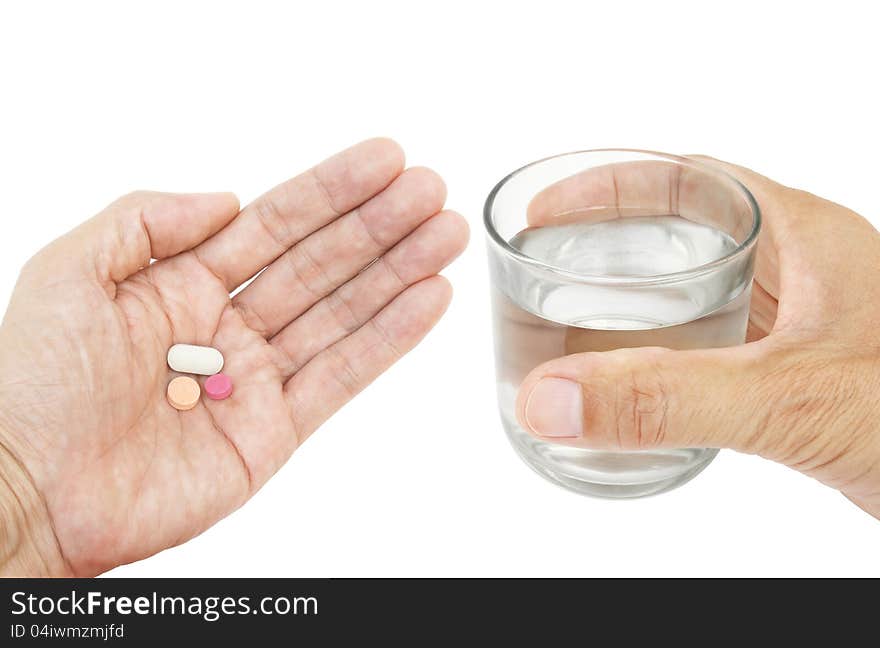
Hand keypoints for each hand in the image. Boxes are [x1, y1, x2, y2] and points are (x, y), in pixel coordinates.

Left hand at [0, 138, 468, 575]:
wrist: (27, 490)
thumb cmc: (31, 384)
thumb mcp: (70, 271)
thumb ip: (147, 220)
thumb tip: (225, 201)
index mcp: (182, 285)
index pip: (274, 225)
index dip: (330, 191)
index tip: (384, 160)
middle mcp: (227, 327)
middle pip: (320, 265)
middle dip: (379, 226)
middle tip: (432, 191)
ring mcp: (256, 381)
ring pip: (342, 315)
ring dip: (398, 274)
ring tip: (445, 236)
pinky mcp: (274, 433)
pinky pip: (342, 378)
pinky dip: (389, 340)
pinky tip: (426, 301)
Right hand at [516, 157, 879, 517]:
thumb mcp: (791, 400)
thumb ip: (669, 400)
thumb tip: (550, 399)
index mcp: (803, 237)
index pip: (688, 178)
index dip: (608, 185)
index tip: (547, 208)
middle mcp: (803, 271)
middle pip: (684, 233)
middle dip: (607, 248)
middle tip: (546, 276)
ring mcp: (806, 324)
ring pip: (701, 293)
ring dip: (636, 308)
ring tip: (572, 331)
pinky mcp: (807, 376)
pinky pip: (720, 348)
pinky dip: (669, 359)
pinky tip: (642, 390)